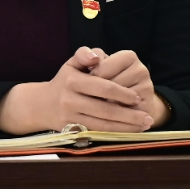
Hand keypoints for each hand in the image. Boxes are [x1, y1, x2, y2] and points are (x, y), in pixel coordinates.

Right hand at [0, 47, 155, 134]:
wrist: (42, 105)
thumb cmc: (65, 81)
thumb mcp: (71, 63)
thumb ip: (85, 54)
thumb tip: (97, 57)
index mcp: (72, 80)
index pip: (103, 87)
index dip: (123, 93)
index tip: (138, 97)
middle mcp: (70, 100)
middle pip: (105, 109)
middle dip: (129, 114)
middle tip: (147, 117)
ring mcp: (70, 117)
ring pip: (103, 124)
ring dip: (126, 127)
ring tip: (144, 126)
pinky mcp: (71, 130)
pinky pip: (97, 133)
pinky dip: (115, 133)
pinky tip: (129, 132)